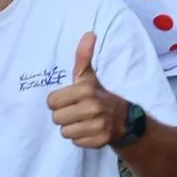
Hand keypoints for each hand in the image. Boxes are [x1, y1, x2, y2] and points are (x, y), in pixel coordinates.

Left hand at [46, 32, 127, 147]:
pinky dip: (81, 139)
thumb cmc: (99, 95)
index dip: (58, 101)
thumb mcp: (89, 76)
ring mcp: (97, 125)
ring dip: (71, 128)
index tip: (69, 100)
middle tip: (76, 112)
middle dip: (64, 116)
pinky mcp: (100, 141)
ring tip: (82, 121)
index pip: (51, 101)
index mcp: (85, 90)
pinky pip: (76, 142)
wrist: (125, 120)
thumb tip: (89, 33)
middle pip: (56, 118)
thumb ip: (83, 57)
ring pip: (65, 132)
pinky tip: (89, 131)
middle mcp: (92, 107)